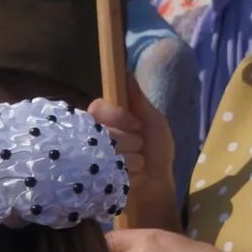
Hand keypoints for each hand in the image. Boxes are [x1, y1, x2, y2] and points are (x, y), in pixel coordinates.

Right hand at [90, 86, 179, 228]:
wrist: (159, 182)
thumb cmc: (157, 149)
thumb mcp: (152, 120)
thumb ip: (137, 98)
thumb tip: (125, 68)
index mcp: (104, 119)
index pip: (97, 108)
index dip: (118, 118)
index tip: (137, 125)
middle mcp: (93, 137)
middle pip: (106, 133)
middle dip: (132, 142)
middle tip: (140, 147)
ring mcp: (92, 161)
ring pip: (110, 156)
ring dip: (134, 161)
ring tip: (139, 164)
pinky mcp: (95, 182)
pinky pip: (112, 175)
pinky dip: (131, 177)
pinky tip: (135, 177)